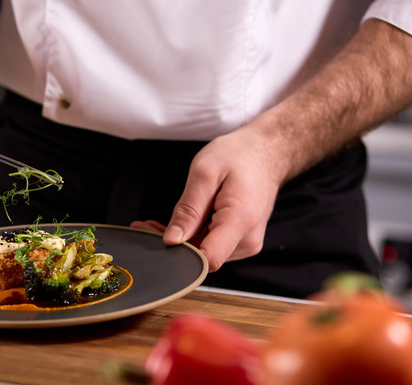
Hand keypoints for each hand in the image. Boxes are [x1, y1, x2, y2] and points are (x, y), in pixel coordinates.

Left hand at [132, 129, 283, 271]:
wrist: (266, 152)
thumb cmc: (238, 156)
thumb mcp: (205, 173)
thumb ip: (188, 209)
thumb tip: (171, 239)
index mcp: (240, 221)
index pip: (207, 259)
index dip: (178, 252)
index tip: (156, 235)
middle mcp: (247, 239)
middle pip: (201, 257)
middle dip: (172, 244)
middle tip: (145, 225)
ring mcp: (246, 243)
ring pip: (203, 253)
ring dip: (180, 240)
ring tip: (155, 223)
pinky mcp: (240, 241)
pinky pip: (210, 245)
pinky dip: (191, 236)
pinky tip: (177, 224)